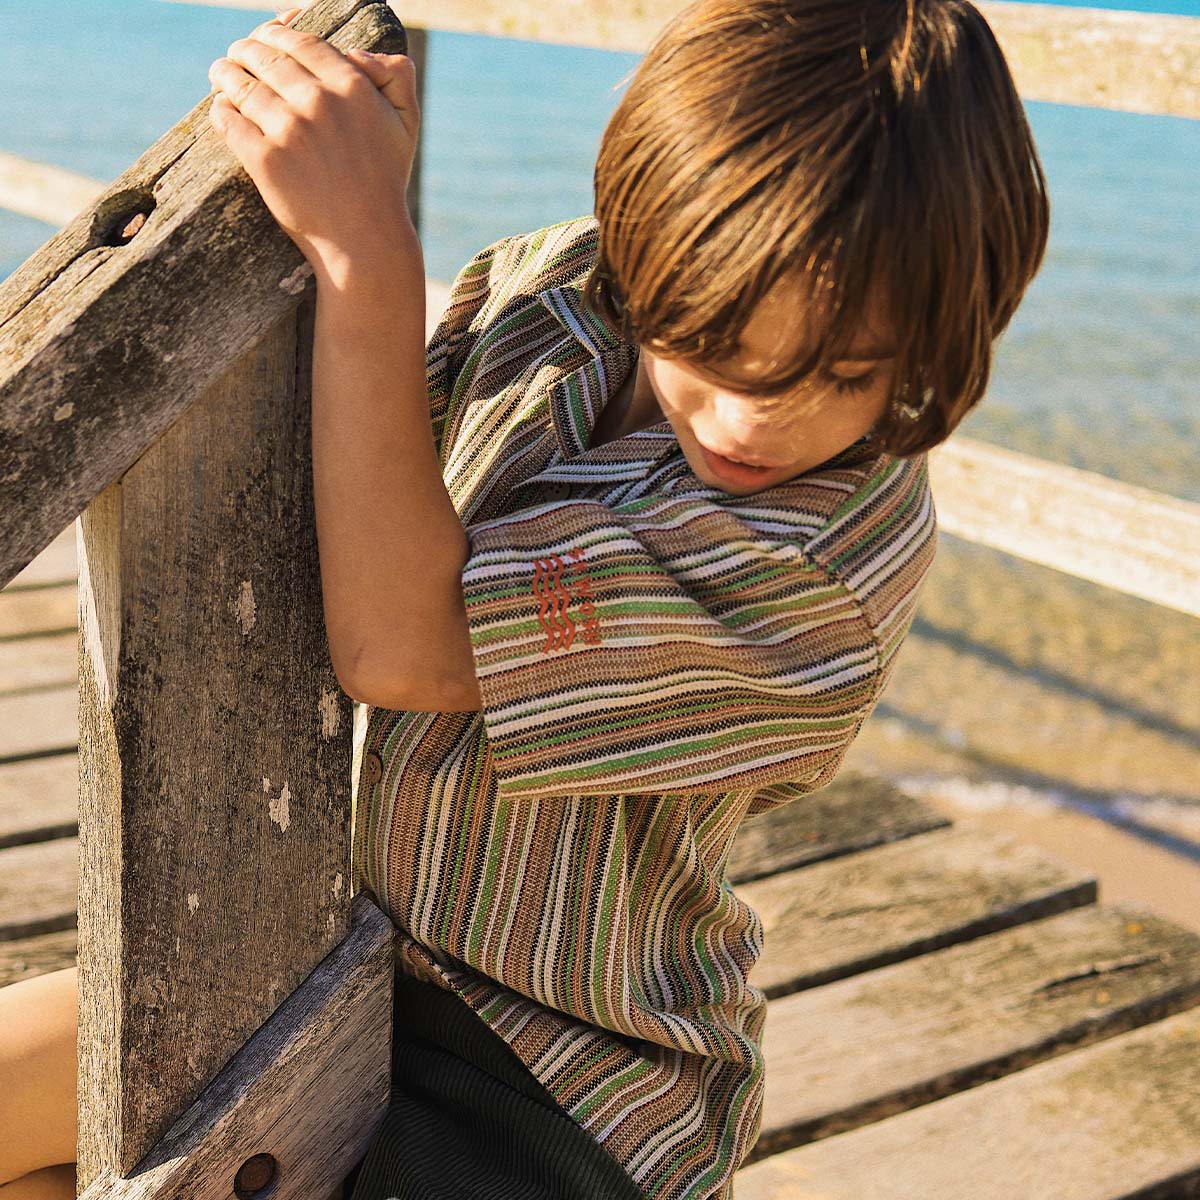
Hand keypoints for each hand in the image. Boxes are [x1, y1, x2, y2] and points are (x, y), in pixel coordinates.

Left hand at [207, 7, 419, 282]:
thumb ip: (396, 74)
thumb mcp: (407, 123)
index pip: (302, 43)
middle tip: (237, 52)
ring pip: (241, 83)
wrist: (366, 239)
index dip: (277, 33)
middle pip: (266, 56)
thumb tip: (358, 52)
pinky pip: (229, 120)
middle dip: (245, 48)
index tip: (266, 36)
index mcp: (350, 86)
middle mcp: (318, 102)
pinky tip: (221, 108)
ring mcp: (288, 130)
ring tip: (220, 73)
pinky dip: (221, 109)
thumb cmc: (385, 181)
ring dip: (224, 73)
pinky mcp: (264, 160)